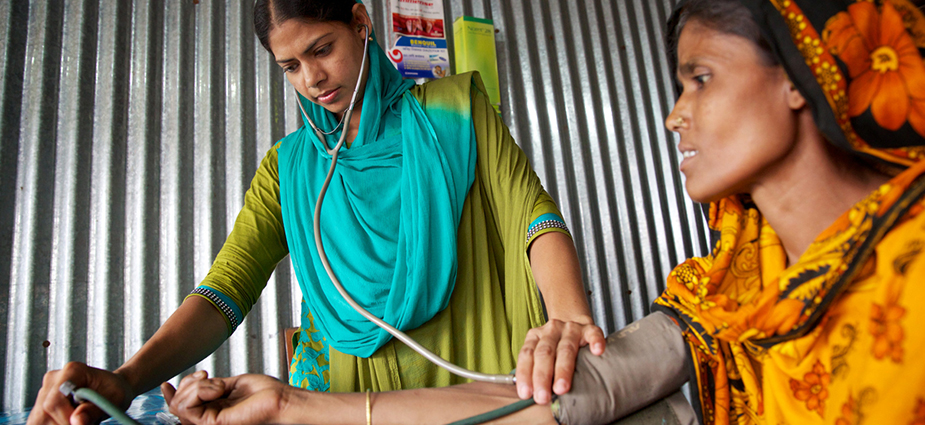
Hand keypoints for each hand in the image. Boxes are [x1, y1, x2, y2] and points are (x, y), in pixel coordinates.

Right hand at [27, 362, 134, 424]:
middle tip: (83, 424)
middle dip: (61, 424)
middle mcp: (53, 379)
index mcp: (72, 371)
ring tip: (80, 420)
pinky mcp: (42, 403)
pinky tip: (70, 420)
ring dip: (58, 424)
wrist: (112, 388)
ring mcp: (45, 391)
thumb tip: (76, 421)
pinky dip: (55, 424)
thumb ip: (94, 410)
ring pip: (38, 419)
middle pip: (42, 413)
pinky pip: (40, 421)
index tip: (81, 424)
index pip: (54, 402)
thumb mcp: (113, 399)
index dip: (65, 418)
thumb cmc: (115, 390)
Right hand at [163, 371, 288, 424]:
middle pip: (176, 403)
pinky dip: (201, 391)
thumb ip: (209, 386)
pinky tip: (219, 389)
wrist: (279, 399)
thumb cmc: (264, 393)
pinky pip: (189, 408)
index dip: (171, 393)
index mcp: (211, 409)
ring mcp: (208, 422)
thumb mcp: (230, 384)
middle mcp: (207, 417)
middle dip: (188, 383)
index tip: (166, 384)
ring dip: (197, 387)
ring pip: (179, 404)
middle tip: (208, 376)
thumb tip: (194, 381)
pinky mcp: (212, 424)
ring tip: (220, 386)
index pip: (181, 405)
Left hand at [515, 318, 604, 403]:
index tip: (526, 394)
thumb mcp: (541, 354)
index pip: (527, 355)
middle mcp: (551, 330)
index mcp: (535, 336)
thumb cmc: (556, 348)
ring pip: (566, 348)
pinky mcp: (589, 329)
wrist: (575, 325)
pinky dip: (595, 342)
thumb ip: (536, 370)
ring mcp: (571, 329)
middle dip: (542, 376)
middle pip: (544, 353)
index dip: (525, 374)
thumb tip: (532, 396)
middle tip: (543, 397)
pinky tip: (597, 351)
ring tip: (561, 388)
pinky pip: (593, 334)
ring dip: (563, 370)